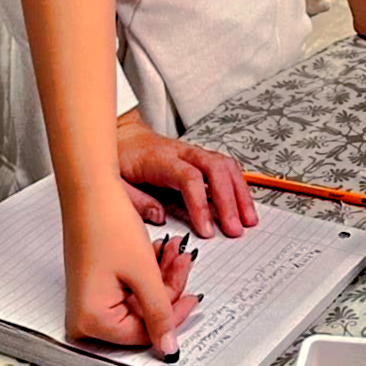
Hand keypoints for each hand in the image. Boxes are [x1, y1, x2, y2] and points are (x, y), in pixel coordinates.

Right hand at [60, 177, 200, 354]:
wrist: (89, 188)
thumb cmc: (106, 222)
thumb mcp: (144, 274)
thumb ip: (160, 314)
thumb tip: (168, 348)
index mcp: (91, 320)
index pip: (145, 333)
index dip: (174, 313)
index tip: (193, 297)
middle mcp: (84, 316)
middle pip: (142, 316)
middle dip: (168, 286)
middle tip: (183, 261)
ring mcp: (88, 301)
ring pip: (139, 300)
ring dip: (160, 275)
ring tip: (173, 250)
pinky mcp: (93, 286)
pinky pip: (128, 288)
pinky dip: (146, 270)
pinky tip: (159, 250)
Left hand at [116, 108, 257, 238]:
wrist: (122, 134)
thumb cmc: (119, 159)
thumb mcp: (116, 182)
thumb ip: (136, 201)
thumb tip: (160, 216)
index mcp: (159, 159)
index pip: (188, 178)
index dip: (200, 205)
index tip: (206, 231)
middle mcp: (182, 153)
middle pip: (215, 169)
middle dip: (229, 201)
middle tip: (235, 230)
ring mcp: (194, 153)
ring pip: (226, 166)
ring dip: (240, 193)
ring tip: (249, 221)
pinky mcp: (200, 158)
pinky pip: (226, 168)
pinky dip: (238, 187)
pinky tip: (244, 206)